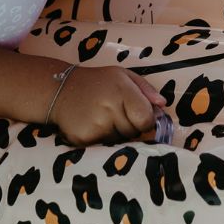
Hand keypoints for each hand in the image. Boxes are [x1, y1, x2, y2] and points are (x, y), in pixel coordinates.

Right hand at [51, 63, 167, 146]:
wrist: (60, 89)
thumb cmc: (97, 82)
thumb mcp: (123, 75)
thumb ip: (146, 89)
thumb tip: (163, 105)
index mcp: (122, 91)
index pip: (146, 120)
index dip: (145, 119)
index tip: (137, 114)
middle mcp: (109, 109)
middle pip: (134, 132)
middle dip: (130, 126)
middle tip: (116, 113)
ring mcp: (95, 126)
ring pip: (120, 141)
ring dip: (117, 134)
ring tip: (104, 118)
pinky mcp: (83, 139)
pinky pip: (103, 148)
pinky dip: (101, 140)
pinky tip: (93, 126)